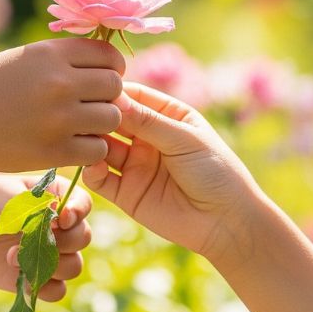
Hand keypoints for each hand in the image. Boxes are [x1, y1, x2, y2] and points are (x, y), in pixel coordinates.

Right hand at [0, 39, 124, 173]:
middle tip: (92, 103)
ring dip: (102, 123)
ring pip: (112, 118)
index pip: (108, 54)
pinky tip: (73, 144)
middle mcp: (58, 82)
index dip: (111, 66)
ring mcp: (58, 118)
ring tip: (83, 124)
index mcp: (51, 54)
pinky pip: (97, 149)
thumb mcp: (24, 58)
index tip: (101, 76)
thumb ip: (64, 58)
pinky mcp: (54, 152)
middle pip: (115, 85)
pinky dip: (90, 149)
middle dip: (109, 94)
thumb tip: (108, 62)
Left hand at [0, 174, 92, 300]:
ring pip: (74, 266)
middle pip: (83, 237)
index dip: (77, 212)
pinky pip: (58, 291)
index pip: (82, 203)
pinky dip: (43, 288)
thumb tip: (49, 213)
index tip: (58, 219)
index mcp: (54, 197)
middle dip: (61, 242)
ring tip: (11, 257)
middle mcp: (59, 226)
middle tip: (28, 240)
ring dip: (48, 267)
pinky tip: (19, 279)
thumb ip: (22, 199)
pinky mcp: (39, 279)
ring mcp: (50, 253)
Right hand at [83, 81, 263, 266]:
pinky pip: (100, 178)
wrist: (226, 222)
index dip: (116, 92)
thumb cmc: (215, 171)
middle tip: (86, 114)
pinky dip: (91, 169)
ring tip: (86, 138)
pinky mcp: (126, 192)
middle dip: (99, 115)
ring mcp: (134, 164)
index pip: (133, 96)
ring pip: (101, 146)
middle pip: (114, 120)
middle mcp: (146, 137)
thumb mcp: (183, 138)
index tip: (97, 89)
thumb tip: (115, 99)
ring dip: (91, 140)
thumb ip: (148, 121)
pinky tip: (95, 164)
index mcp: (166, 116)